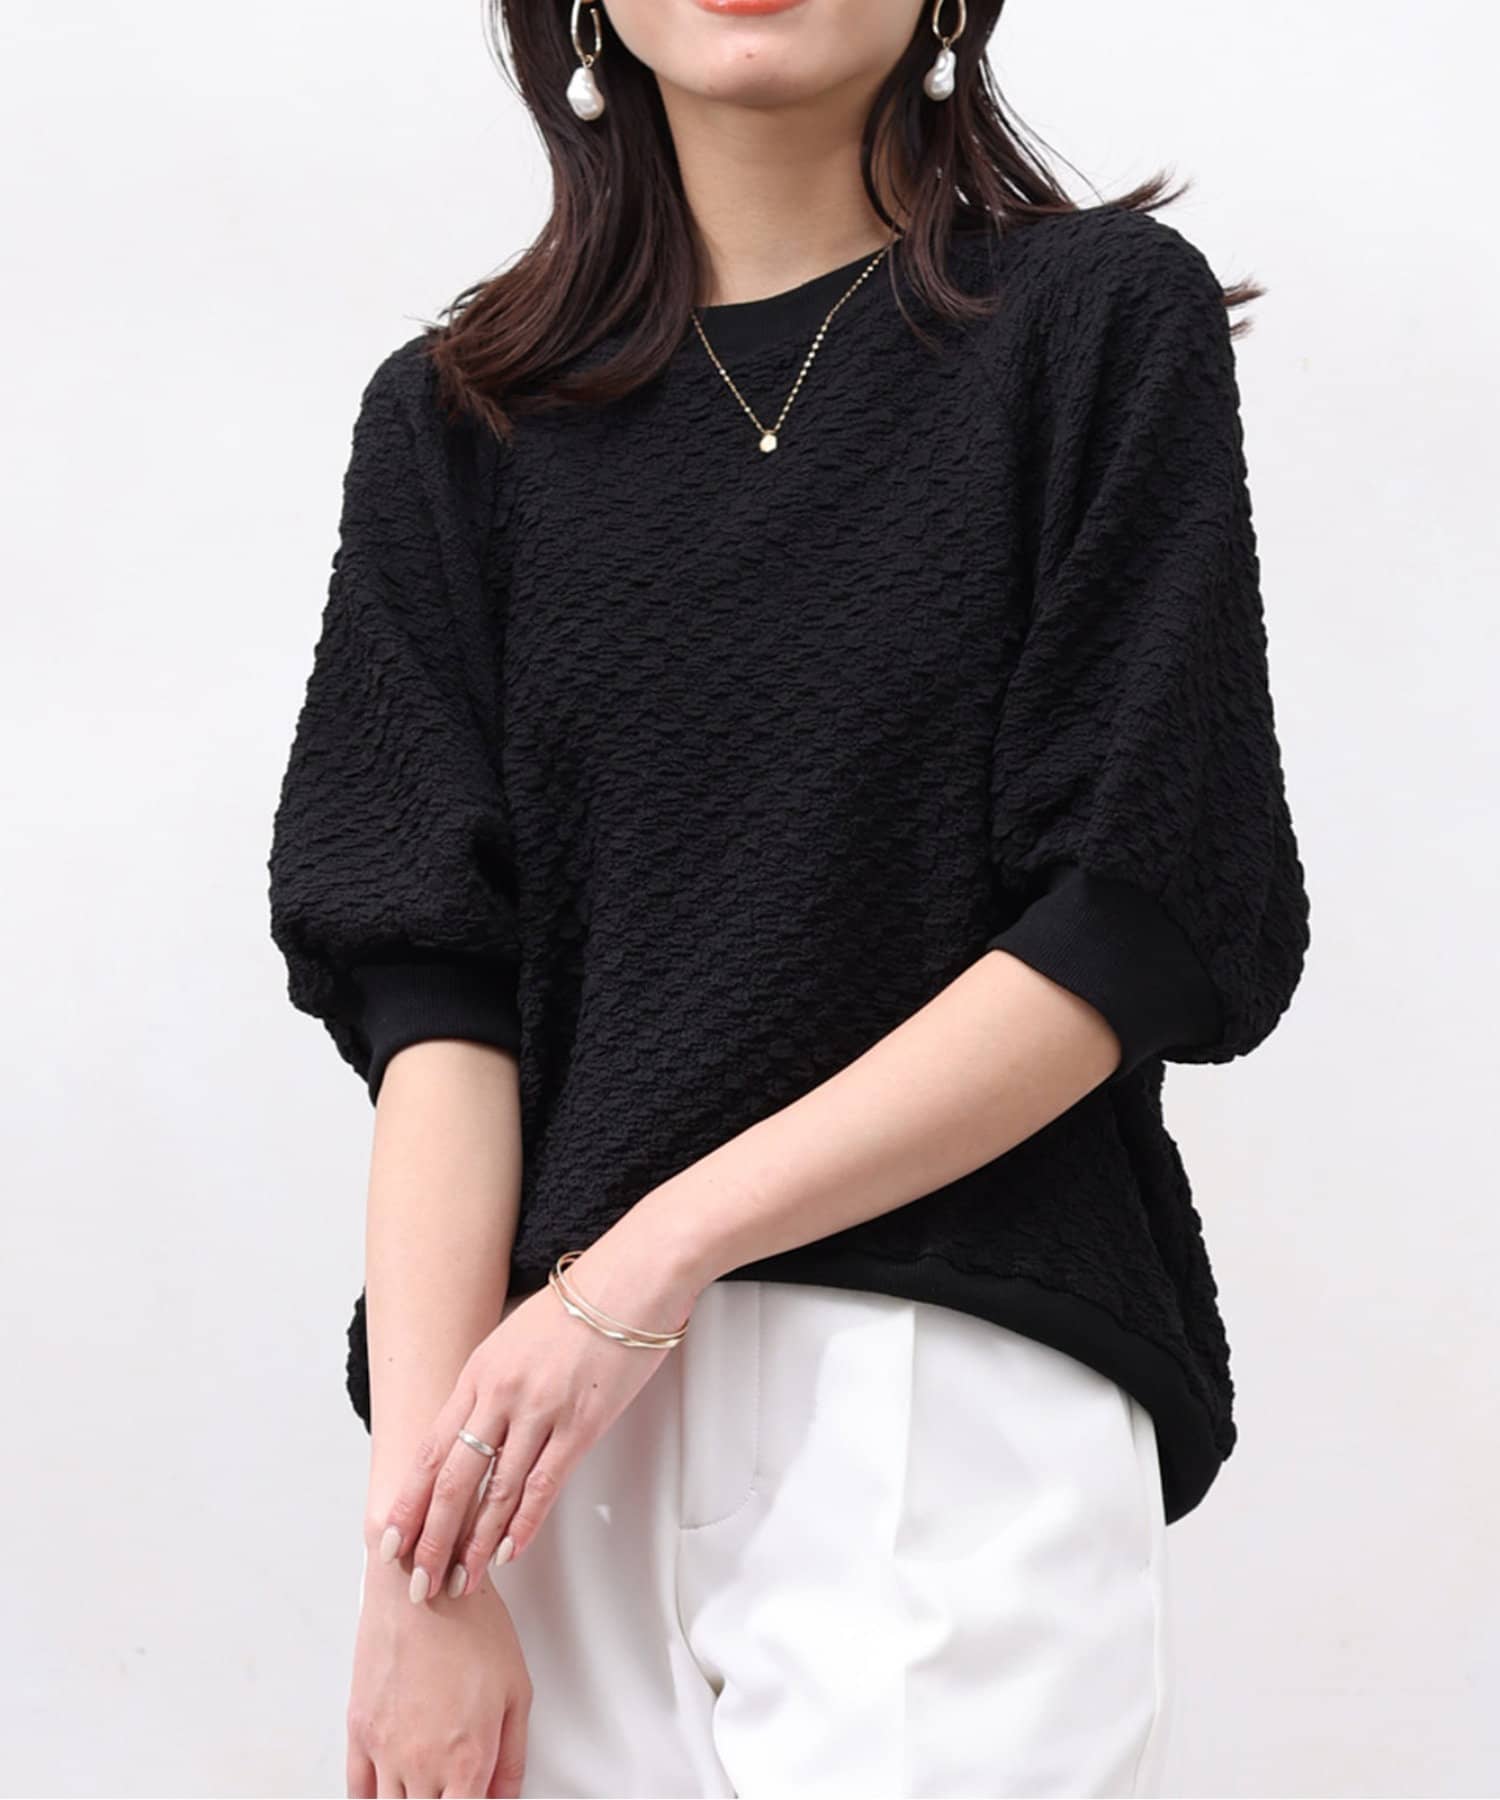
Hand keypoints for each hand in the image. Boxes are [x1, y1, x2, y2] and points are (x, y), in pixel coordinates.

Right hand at [347, 1548, 530, 1797]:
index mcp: (469, 1761)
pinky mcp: (359, 1732)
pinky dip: (372, 1799)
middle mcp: (423, 1765)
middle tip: (454, 1785)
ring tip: (427, 1783)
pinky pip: (357, 1791)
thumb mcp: (517, 1690)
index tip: (476, 1798)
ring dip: (411, 1799)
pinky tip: (389, 1791)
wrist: (424, 1583)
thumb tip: (504, 1797)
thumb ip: (511, 1758)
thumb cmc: (473, 1626)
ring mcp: (385, 1751)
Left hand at [375, 1231, 701, 1605]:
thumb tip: (478, 1427)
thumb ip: (492, 1382)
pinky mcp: (580, 1424)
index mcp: (478, 1372)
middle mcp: (499, 1394)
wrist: (631, 1279)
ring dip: (474, 1544)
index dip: (408, 1501)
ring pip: (495, 1492)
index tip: (391, 1538)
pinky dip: (523, 1524)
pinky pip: (543, 1485)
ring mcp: (539, 1411)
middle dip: (431, 1537)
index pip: (430, 1449)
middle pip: (452, 1480)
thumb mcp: (515, 1335)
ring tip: (459, 1581)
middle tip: (418, 1580)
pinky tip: (508, 1552)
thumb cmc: (580, 1303)